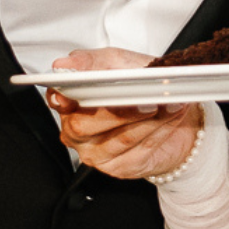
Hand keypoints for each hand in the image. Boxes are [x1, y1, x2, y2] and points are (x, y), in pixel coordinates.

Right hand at [48, 47, 201, 180]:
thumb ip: (93, 61)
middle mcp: (77, 131)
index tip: (73, 94)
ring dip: (149, 118)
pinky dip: (159, 129)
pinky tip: (170, 116)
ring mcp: (95, 152)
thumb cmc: (139, 86)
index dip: (63, 98)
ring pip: (119, 137)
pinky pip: (139, 149)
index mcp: (70, 103)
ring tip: (167, 102)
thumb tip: (65, 63)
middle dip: (119, 109)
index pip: (56, 100)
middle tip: (144, 96)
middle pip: (85, 124)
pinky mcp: (119, 167)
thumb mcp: (118, 63)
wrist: (173, 113)